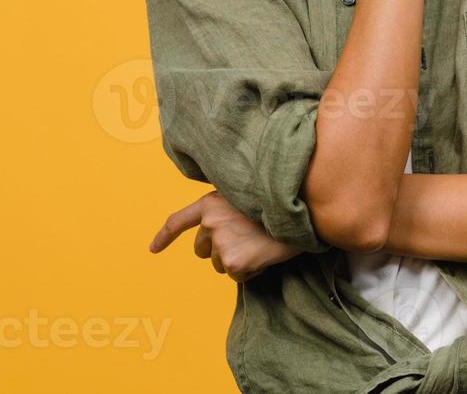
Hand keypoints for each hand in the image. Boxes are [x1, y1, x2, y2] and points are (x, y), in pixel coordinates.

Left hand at [148, 190, 305, 282]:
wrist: (305, 210)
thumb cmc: (280, 204)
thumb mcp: (248, 198)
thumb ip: (227, 211)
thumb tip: (218, 234)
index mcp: (211, 202)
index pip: (178, 221)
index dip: (164, 236)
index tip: (153, 249)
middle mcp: (210, 222)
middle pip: (202, 250)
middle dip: (218, 250)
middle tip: (247, 239)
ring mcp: (220, 242)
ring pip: (220, 264)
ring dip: (238, 260)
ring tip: (260, 244)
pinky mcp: (232, 261)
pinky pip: (237, 276)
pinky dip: (251, 271)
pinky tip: (265, 255)